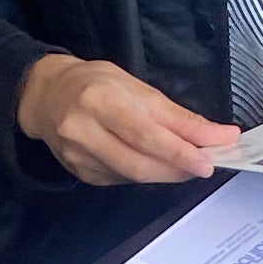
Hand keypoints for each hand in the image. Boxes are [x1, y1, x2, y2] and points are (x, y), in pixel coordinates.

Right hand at [17, 52, 237, 187]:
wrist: (46, 96)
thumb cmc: (93, 84)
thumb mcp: (135, 85)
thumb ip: (174, 114)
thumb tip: (215, 134)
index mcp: (99, 99)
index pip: (147, 133)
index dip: (182, 150)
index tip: (213, 155)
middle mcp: (83, 130)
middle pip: (140, 163)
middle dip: (179, 167)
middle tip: (205, 164)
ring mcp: (79, 157)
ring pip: (133, 177)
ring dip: (167, 173)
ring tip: (186, 164)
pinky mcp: (80, 173)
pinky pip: (122, 180)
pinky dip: (146, 174)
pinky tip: (153, 163)